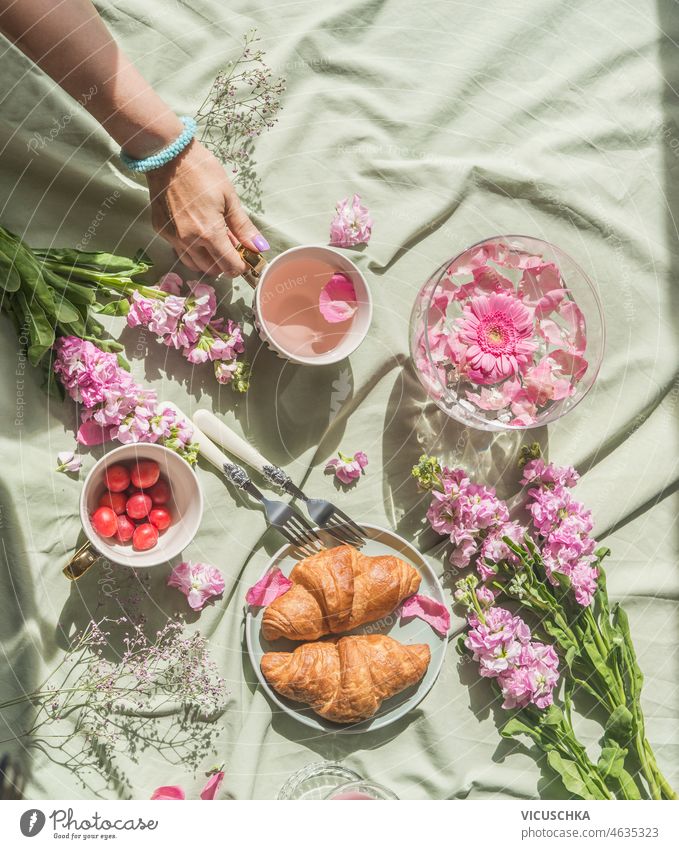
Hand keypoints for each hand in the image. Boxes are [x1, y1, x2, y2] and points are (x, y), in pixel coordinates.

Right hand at [146, 140, 268, 276]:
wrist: (167, 156)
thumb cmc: (202, 171)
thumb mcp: (229, 197)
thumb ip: (243, 227)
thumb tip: (260, 247)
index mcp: (209, 233)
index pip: (230, 267)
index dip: (241, 266)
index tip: (245, 257)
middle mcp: (189, 241)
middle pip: (212, 270)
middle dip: (225, 263)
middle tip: (231, 245)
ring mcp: (172, 237)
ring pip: (194, 265)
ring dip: (208, 260)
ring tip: (214, 239)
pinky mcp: (161, 230)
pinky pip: (179, 250)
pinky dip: (191, 249)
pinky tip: (197, 232)